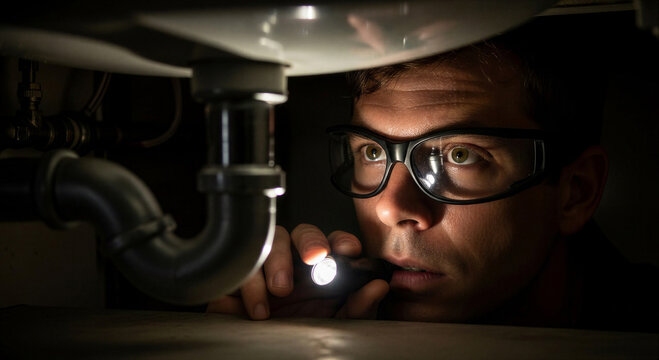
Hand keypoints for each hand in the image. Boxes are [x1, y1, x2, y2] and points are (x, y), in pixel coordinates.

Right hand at [206, 224, 389, 319]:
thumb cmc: (304, 335)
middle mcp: (296, 262)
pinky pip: (242, 267)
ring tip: (282, 291)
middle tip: (315, 258)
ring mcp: (267, 268)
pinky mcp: (241, 280)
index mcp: (322, 268)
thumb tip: (378, 287)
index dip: (341, 241)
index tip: (349, 250)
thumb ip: (358, 306)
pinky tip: (260, 310)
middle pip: (303, 232)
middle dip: (310, 241)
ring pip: (271, 240)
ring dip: (278, 260)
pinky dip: (251, 285)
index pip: (334, 242)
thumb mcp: (337, 323)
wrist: (269, 356)